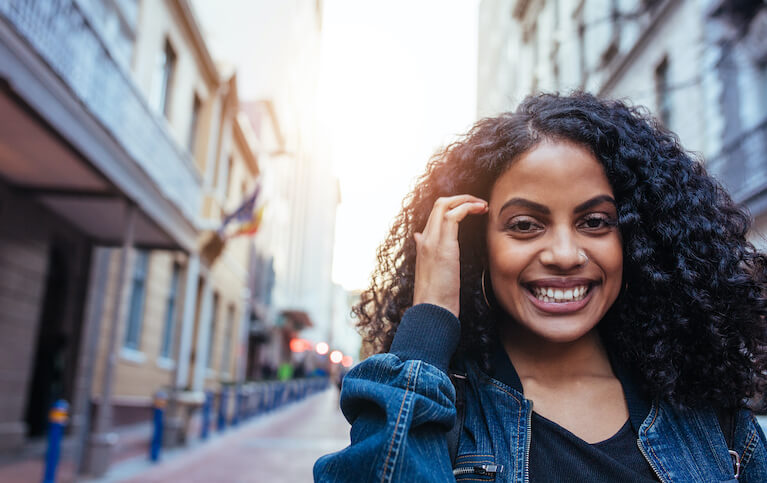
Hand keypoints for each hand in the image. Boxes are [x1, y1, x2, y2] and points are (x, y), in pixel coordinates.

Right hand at [413, 195, 487, 316]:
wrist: (432, 311)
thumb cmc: (436, 297)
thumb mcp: (430, 271)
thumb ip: (427, 253)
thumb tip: (418, 237)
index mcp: (423, 244)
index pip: (435, 215)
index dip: (453, 207)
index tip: (471, 211)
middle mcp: (425, 238)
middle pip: (439, 204)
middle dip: (461, 198)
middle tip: (479, 204)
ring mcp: (432, 241)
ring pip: (444, 205)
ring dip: (467, 200)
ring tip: (483, 206)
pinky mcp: (443, 245)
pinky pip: (454, 215)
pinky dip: (468, 207)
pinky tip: (480, 210)